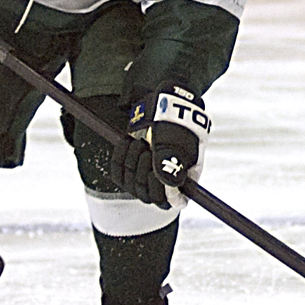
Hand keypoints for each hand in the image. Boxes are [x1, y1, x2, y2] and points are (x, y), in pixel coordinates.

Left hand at [114, 86, 209, 207]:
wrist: (164, 102)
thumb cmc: (176, 124)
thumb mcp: (178, 146)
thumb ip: (172, 170)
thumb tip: (169, 193)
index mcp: (186, 178)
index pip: (176, 201)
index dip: (167, 196)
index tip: (159, 180)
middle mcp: (166, 180)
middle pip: (150, 195)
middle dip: (145, 173)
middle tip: (148, 151)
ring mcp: (147, 173)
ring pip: (132, 185)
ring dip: (133, 162)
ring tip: (140, 142)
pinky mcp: (129, 165)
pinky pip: (118, 173)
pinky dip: (120, 156)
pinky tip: (128, 141)